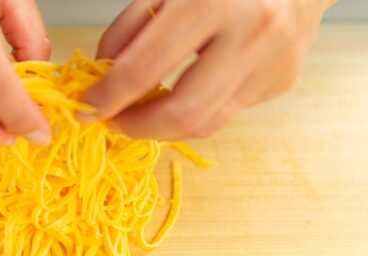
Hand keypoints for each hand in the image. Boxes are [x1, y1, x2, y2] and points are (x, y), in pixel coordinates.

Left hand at [84, 0, 334, 139]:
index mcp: (210, 3)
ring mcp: (272, 62)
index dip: (107, 96)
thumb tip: (101, 78)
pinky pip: (226, 112)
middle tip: (113, 121)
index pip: (144, 69)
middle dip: (137, 127)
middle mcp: (249, 35)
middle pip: (181, 111)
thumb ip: (129, 28)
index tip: (85, 107)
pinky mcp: (282, 80)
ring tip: (140, 115)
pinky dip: (194, 112)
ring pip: (205, 123)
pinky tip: (181, 95)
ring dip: (162, 129)